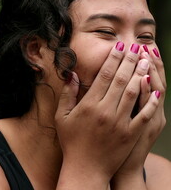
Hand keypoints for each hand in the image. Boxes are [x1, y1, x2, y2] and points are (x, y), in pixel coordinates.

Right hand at [55, 43, 159, 188]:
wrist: (85, 169)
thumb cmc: (71, 142)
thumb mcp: (62, 117)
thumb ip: (68, 94)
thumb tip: (73, 74)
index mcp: (88, 106)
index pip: (103, 77)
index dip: (112, 59)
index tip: (119, 46)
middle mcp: (105, 112)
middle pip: (120, 80)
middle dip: (129, 61)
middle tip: (136, 47)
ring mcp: (120, 123)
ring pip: (133, 93)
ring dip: (140, 75)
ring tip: (146, 60)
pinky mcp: (131, 134)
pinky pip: (144, 113)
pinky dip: (150, 100)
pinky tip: (154, 87)